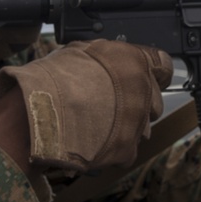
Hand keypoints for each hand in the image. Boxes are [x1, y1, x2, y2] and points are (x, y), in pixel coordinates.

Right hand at [0, 40, 172, 172]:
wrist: (38, 112)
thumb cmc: (51, 79)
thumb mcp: (79, 51)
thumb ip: (104, 57)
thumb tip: (106, 62)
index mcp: (134, 62)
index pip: (162, 64)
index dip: (152, 71)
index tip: (144, 76)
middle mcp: (143, 90)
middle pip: (153, 99)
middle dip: (137, 102)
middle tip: (111, 104)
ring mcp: (138, 122)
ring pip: (141, 127)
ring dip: (126, 126)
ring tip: (97, 125)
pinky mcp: (126, 149)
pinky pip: (126, 150)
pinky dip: (113, 149)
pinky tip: (93, 143)